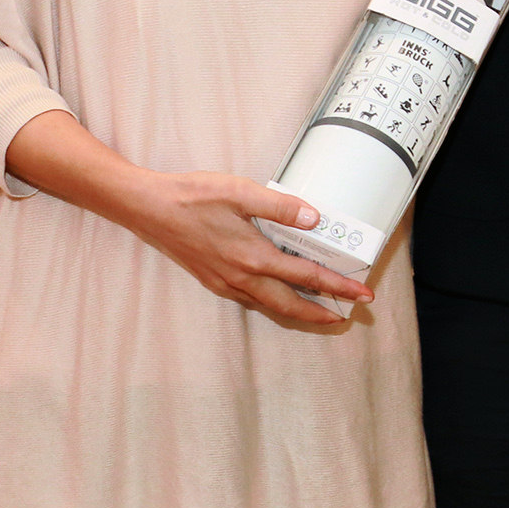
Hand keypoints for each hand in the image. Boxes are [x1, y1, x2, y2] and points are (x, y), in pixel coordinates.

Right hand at [107, 168, 376, 326]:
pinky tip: (278, 295)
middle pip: (290, 305)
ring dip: (298, 311)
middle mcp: (241, 277)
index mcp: (254, 257)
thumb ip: (280, 207)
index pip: (308, 277)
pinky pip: (251, 300)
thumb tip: (315, 218)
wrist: (146, 207)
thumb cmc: (192, 196)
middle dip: (322, 312)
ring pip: (270, 306)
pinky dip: (273, 303)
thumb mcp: (240, 192)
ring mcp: (225, 282)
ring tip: (321, 311)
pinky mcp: (212, 280)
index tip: (362, 295)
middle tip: (348, 315)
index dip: (338, 287)